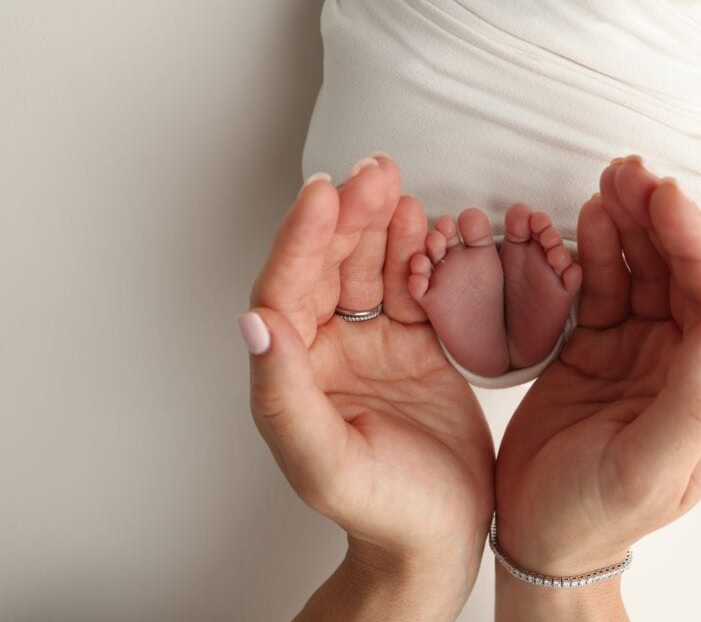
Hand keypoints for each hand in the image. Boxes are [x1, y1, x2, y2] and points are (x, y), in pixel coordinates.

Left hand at [238, 156, 493, 620]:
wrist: (442, 533)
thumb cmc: (384, 512)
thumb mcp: (328, 463)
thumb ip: (284, 396)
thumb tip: (253, 324)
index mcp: (293, 377)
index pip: (287, 291)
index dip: (302, 239)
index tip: (323, 193)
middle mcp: (326, 354)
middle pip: (328, 267)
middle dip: (347, 216)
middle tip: (372, 173)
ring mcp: (371, 347)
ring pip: (369, 269)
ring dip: (380, 224)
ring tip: (394, 184)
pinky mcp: (414, 347)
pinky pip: (411, 289)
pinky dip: (417, 255)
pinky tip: (423, 225)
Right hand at [494, 157, 700, 618]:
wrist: (539, 533)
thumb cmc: (595, 514)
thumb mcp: (647, 468)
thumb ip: (695, 400)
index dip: (697, 244)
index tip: (666, 199)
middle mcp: (684, 365)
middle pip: (684, 274)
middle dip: (662, 219)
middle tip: (631, 173)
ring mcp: (640, 352)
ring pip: (645, 272)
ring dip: (631, 225)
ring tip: (609, 183)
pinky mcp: (598, 347)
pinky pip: (603, 288)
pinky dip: (595, 252)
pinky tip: (587, 221)